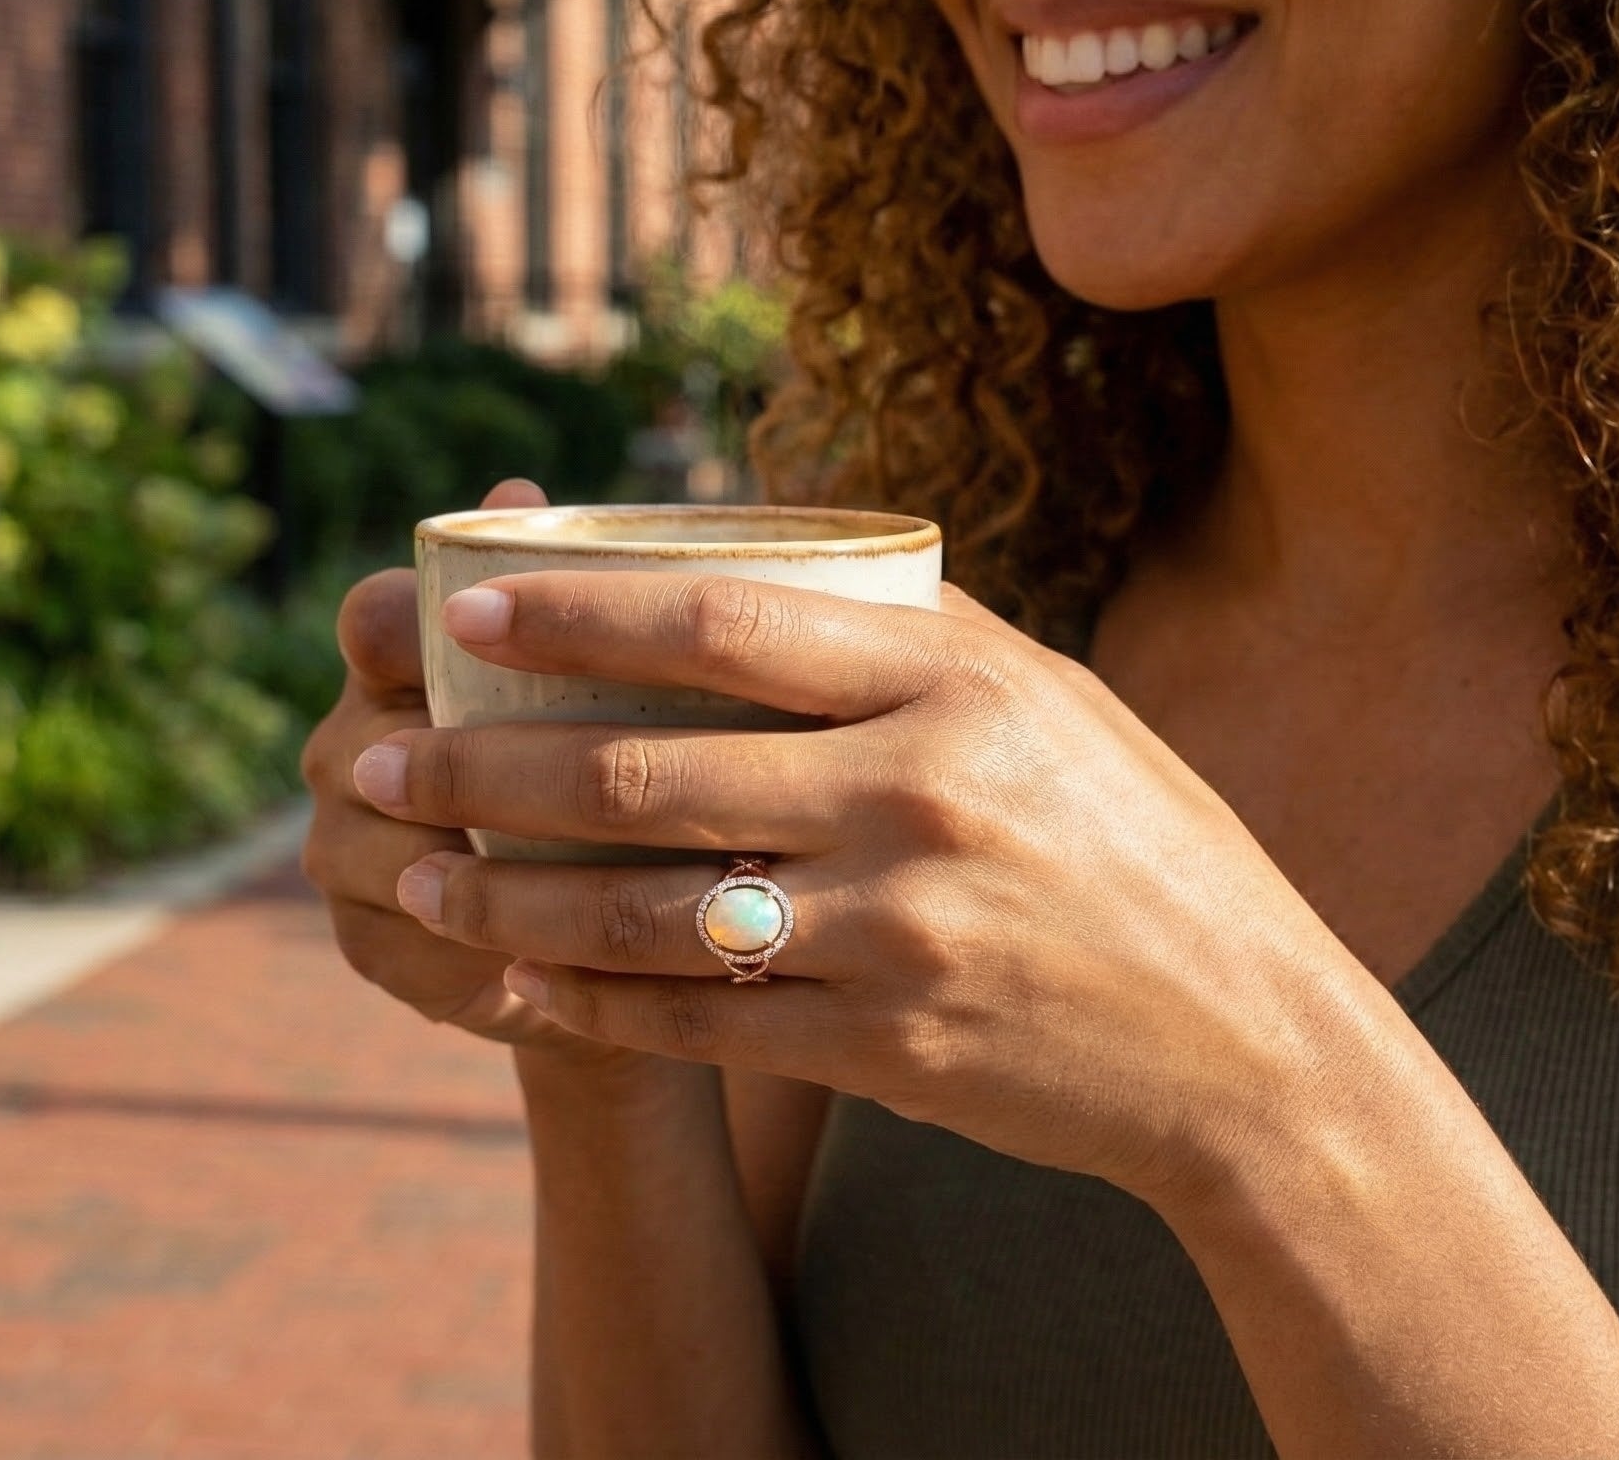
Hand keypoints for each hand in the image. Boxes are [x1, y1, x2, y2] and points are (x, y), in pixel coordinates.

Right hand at [299, 480, 642, 1068]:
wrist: (596, 911)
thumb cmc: (601, 754)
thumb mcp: (601, 671)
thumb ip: (559, 587)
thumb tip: (516, 488)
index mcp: (396, 663)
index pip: (373, 620)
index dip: (418, 627)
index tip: (495, 637)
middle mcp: (350, 747)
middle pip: (368, 747)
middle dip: (458, 774)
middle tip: (572, 790)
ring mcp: (344, 848)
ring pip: (384, 855)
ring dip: (471, 874)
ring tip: (576, 885)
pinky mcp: (367, 940)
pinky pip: (404, 946)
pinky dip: (473, 953)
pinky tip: (548, 958)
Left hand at [357, 569, 1353, 1207]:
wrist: (1248, 1037)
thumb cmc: (1139, 838)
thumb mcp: (1049, 699)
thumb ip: (907, 641)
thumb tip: (757, 573)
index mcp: (955, 680)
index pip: (722, 622)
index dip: (574, 613)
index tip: (461, 615)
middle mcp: (918, 795)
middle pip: (645, 769)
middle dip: (481, 767)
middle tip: (371, 760)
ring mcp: (899, 929)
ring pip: (643, 910)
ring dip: (503, 900)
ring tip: (413, 882)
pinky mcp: (888, 1045)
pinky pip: (698, 1023)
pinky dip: (586, 1005)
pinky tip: (511, 987)